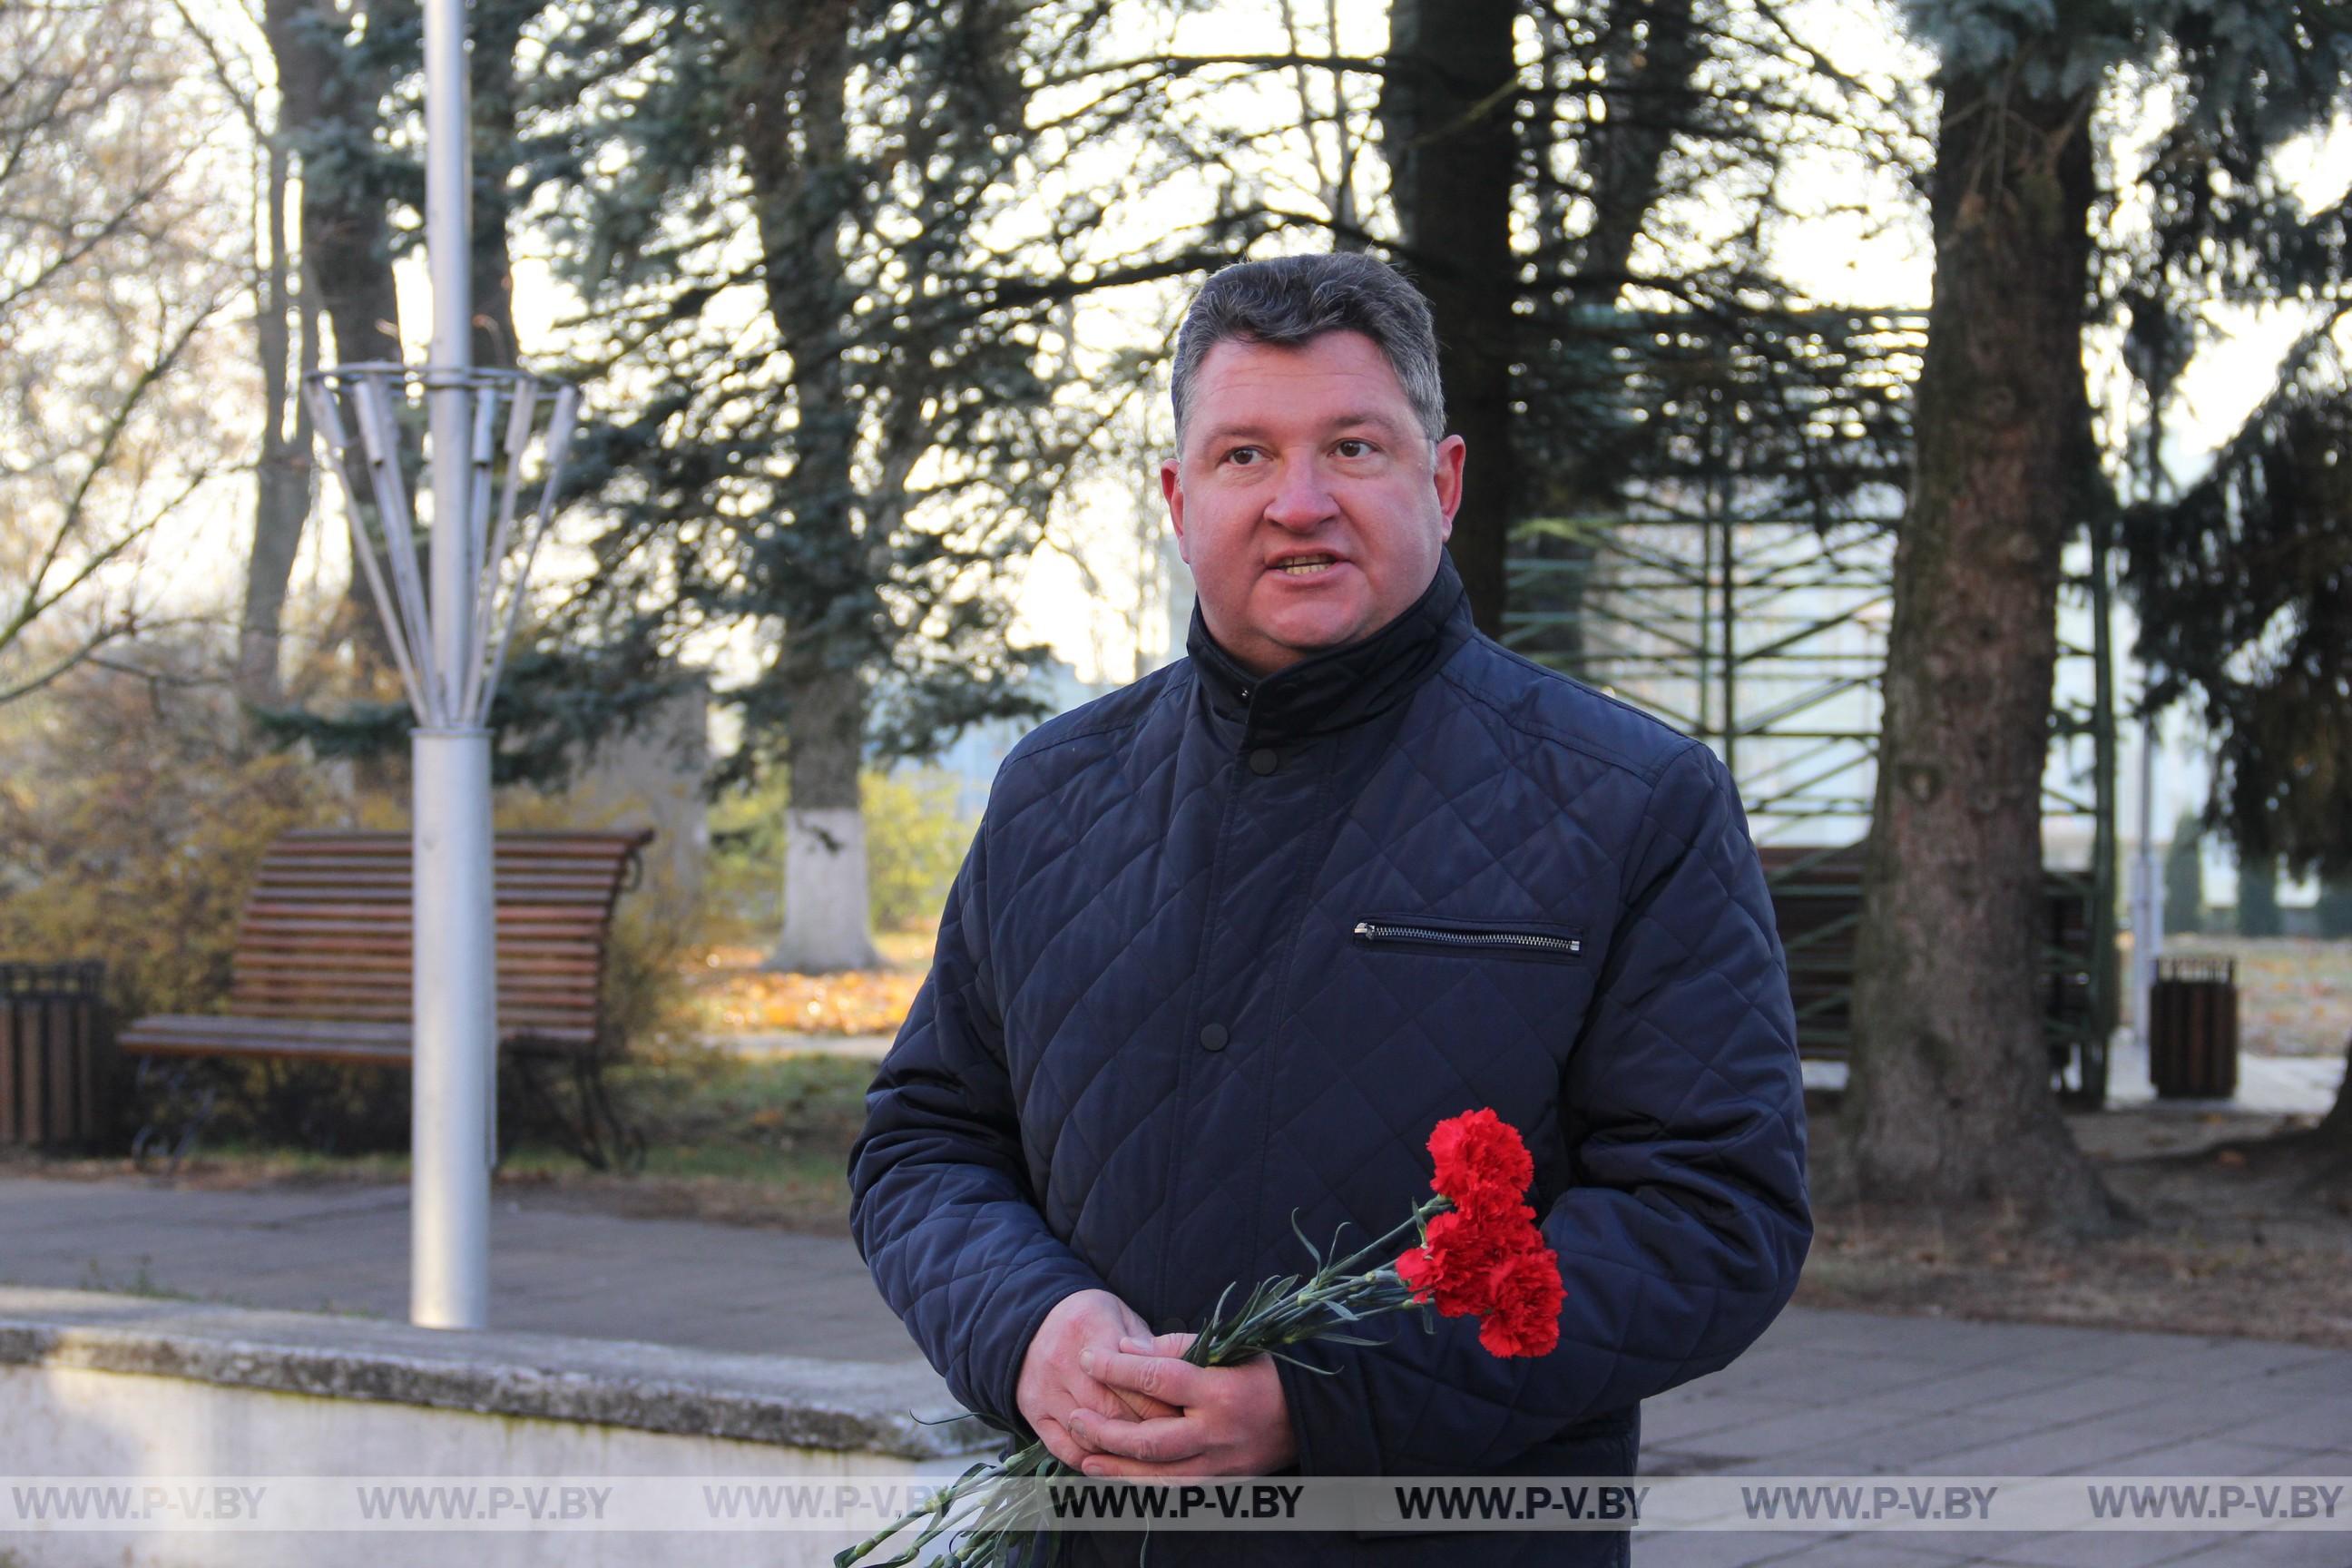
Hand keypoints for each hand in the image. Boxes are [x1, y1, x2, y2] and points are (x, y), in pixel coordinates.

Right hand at [1016, 1291, 1180, 1468]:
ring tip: (1148, 1455)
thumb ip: (1147, 1345)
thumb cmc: (1091, 1320)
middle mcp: (1064, 1362)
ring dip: (1120, 1451)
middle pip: (1111, 1411)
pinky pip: (1063, 1448)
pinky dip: (1091, 1461)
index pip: (1132, 1379)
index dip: (1162, 1403)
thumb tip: (1177, 1372)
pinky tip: (1112, 1460)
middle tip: (1174, 1442)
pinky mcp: (1033, 1412)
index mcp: (1091, 1331)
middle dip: (1146, 1431)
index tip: (1184, 1416)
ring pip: (1088, 1435)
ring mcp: (1046, 1390)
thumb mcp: (1120, 1316)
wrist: (1033, 1321)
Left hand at [1064, 1331, 1297, 1478]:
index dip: (1117, 1368)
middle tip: (1074, 1418)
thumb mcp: (1226, 1347)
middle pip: (1150, 1440)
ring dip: (1116, 1467)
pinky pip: (1174, 1489)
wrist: (1309, 1415)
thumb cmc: (1263, 1371)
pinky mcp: (1222, 1482)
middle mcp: (1218, 1433)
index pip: (1157, 1379)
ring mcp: (1220, 1464)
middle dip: (1106, 1431)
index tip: (1088, 1357)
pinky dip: (1142, 1484)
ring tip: (1083, 1456)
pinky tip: (1117, 1476)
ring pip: (1158, 1474)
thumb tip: (1126, 1350)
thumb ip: (1175, 1347)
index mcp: (1219, 1391)